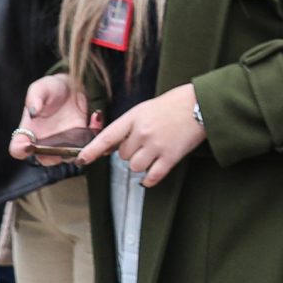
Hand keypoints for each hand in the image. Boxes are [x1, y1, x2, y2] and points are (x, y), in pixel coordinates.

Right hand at [10, 75, 96, 165]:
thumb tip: (33, 111)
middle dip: (54, 156)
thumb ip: (35, 98)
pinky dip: (94, 134)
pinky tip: (96, 115)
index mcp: (28, 132)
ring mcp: (64, 143)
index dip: (21, 150)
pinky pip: (89, 145)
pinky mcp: (82, 139)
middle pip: (46, 159)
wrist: (71, 86)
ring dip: (77, 149)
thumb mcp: (40, 88)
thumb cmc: (50, 89)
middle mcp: (44, 143)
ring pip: (69, 157)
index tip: (28, 145)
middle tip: (61, 144)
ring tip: (83, 128)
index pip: (17, 149)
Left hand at [81, 84, 207, 187]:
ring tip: (154, 152)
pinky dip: (149, 179)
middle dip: (131, 152)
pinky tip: (153, 173)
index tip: (81, 160)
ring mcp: (156, 145)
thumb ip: (130, 125)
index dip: (92, 150)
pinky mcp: (170, 157)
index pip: (107, 137)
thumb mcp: (147, 108)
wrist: (201, 104)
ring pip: (135, 167)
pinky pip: (152, 177)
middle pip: (123, 155)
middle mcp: (142, 132)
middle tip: (146, 142)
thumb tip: (113, 146)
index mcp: (135, 117)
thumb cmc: (175, 103)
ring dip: (141, 163)